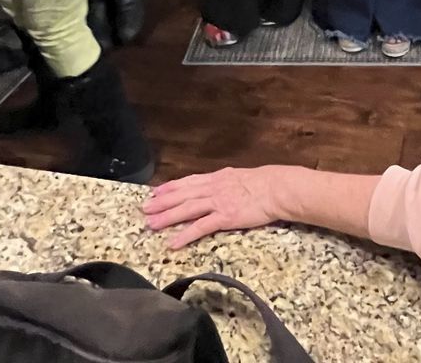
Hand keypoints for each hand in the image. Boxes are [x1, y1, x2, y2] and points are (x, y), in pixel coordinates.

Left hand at [142, 166, 283, 248]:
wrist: (276, 189)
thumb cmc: (263, 183)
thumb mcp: (238, 177)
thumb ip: (223, 182)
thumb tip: (214, 184)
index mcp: (216, 178)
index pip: (188, 182)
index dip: (170, 187)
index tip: (156, 191)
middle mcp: (213, 188)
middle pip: (182, 195)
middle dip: (162, 202)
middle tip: (144, 208)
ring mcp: (217, 203)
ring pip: (186, 209)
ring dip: (167, 217)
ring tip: (151, 224)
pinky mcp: (224, 218)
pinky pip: (200, 227)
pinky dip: (185, 235)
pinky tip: (174, 242)